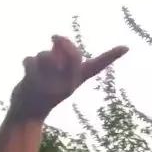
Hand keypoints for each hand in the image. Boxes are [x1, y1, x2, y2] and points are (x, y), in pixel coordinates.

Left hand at [10, 35, 128, 119]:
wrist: (26, 115)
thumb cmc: (43, 92)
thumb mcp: (55, 77)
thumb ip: (59, 58)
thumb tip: (57, 39)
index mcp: (75, 82)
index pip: (96, 67)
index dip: (110, 57)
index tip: (125, 47)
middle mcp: (66, 84)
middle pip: (72, 55)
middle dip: (62, 41)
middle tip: (54, 36)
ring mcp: (49, 85)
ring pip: (46, 55)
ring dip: (39, 56)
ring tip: (36, 67)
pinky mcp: (32, 84)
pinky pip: (31, 60)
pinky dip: (26, 62)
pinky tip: (26, 71)